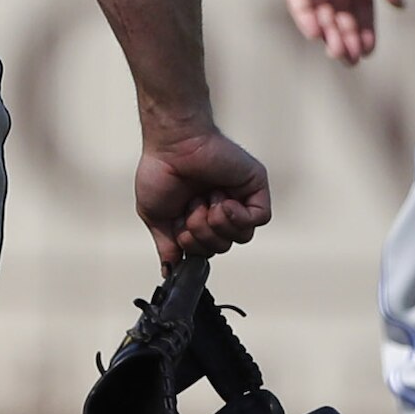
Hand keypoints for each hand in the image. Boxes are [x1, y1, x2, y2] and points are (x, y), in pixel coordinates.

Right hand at [134, 118, 273, 260]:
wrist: (172, 143)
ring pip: (242, 237)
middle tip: (191, 211)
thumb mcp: (156, 216)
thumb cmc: (160, 169)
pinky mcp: (254, 187)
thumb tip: (170, 270)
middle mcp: (220, 209)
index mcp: (199, 216)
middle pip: (224, 246)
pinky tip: (222, 202)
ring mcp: (239, 198)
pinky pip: (258, 218)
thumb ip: (167, 246)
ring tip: (204, 202)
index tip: (181, 232)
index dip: (195, 248)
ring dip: (217, 224)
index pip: (207, 250)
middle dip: (203, 235)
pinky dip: (238, 216)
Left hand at [281, 0, 402, 66]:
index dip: (364, 29)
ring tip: (337, 51)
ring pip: (319, 7)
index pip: (360, 7)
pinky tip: (316, 31)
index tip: (369, 50)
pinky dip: (304, 13)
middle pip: (339, 12)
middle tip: (350, 59)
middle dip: (345, 35)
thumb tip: (398, 6)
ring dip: (327, 30)